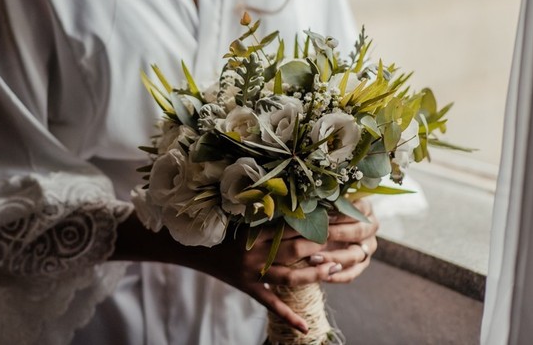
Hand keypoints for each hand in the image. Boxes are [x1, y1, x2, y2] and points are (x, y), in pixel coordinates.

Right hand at [187, 223, 342, 334]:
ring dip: (313, 274)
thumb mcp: (237, 215)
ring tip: (335, 269)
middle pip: (292, 250)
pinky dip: (288, 316)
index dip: (311, 222)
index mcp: (251, 232)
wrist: (190, 247)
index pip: (288, 227)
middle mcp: (253, 254)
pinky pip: (270, 303)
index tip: (332, 216)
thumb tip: (295, 205)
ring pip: (288, 277)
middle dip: (318, 246)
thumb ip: (263, 213)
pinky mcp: (247, 288)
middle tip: (342, 241)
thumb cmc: (216, 225)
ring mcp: (251, 273)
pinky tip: (305, 327)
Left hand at [304, 197, 378, 282]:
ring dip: (334, 257)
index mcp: (365, 209)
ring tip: (314, 258)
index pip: (360, 210)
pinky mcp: (361, 264)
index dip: (343, 213)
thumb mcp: (327, 204)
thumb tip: (314, 203)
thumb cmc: (324, 210)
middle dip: (338, 234)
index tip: (326, 215)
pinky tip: (324, 275)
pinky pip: (352, 273)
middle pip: (358, 232)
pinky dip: (338, 275)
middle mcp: (370, 228)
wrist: (323, 229)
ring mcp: (367, 247)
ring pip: (354, 255)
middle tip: (320, 236)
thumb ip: (325, 203)